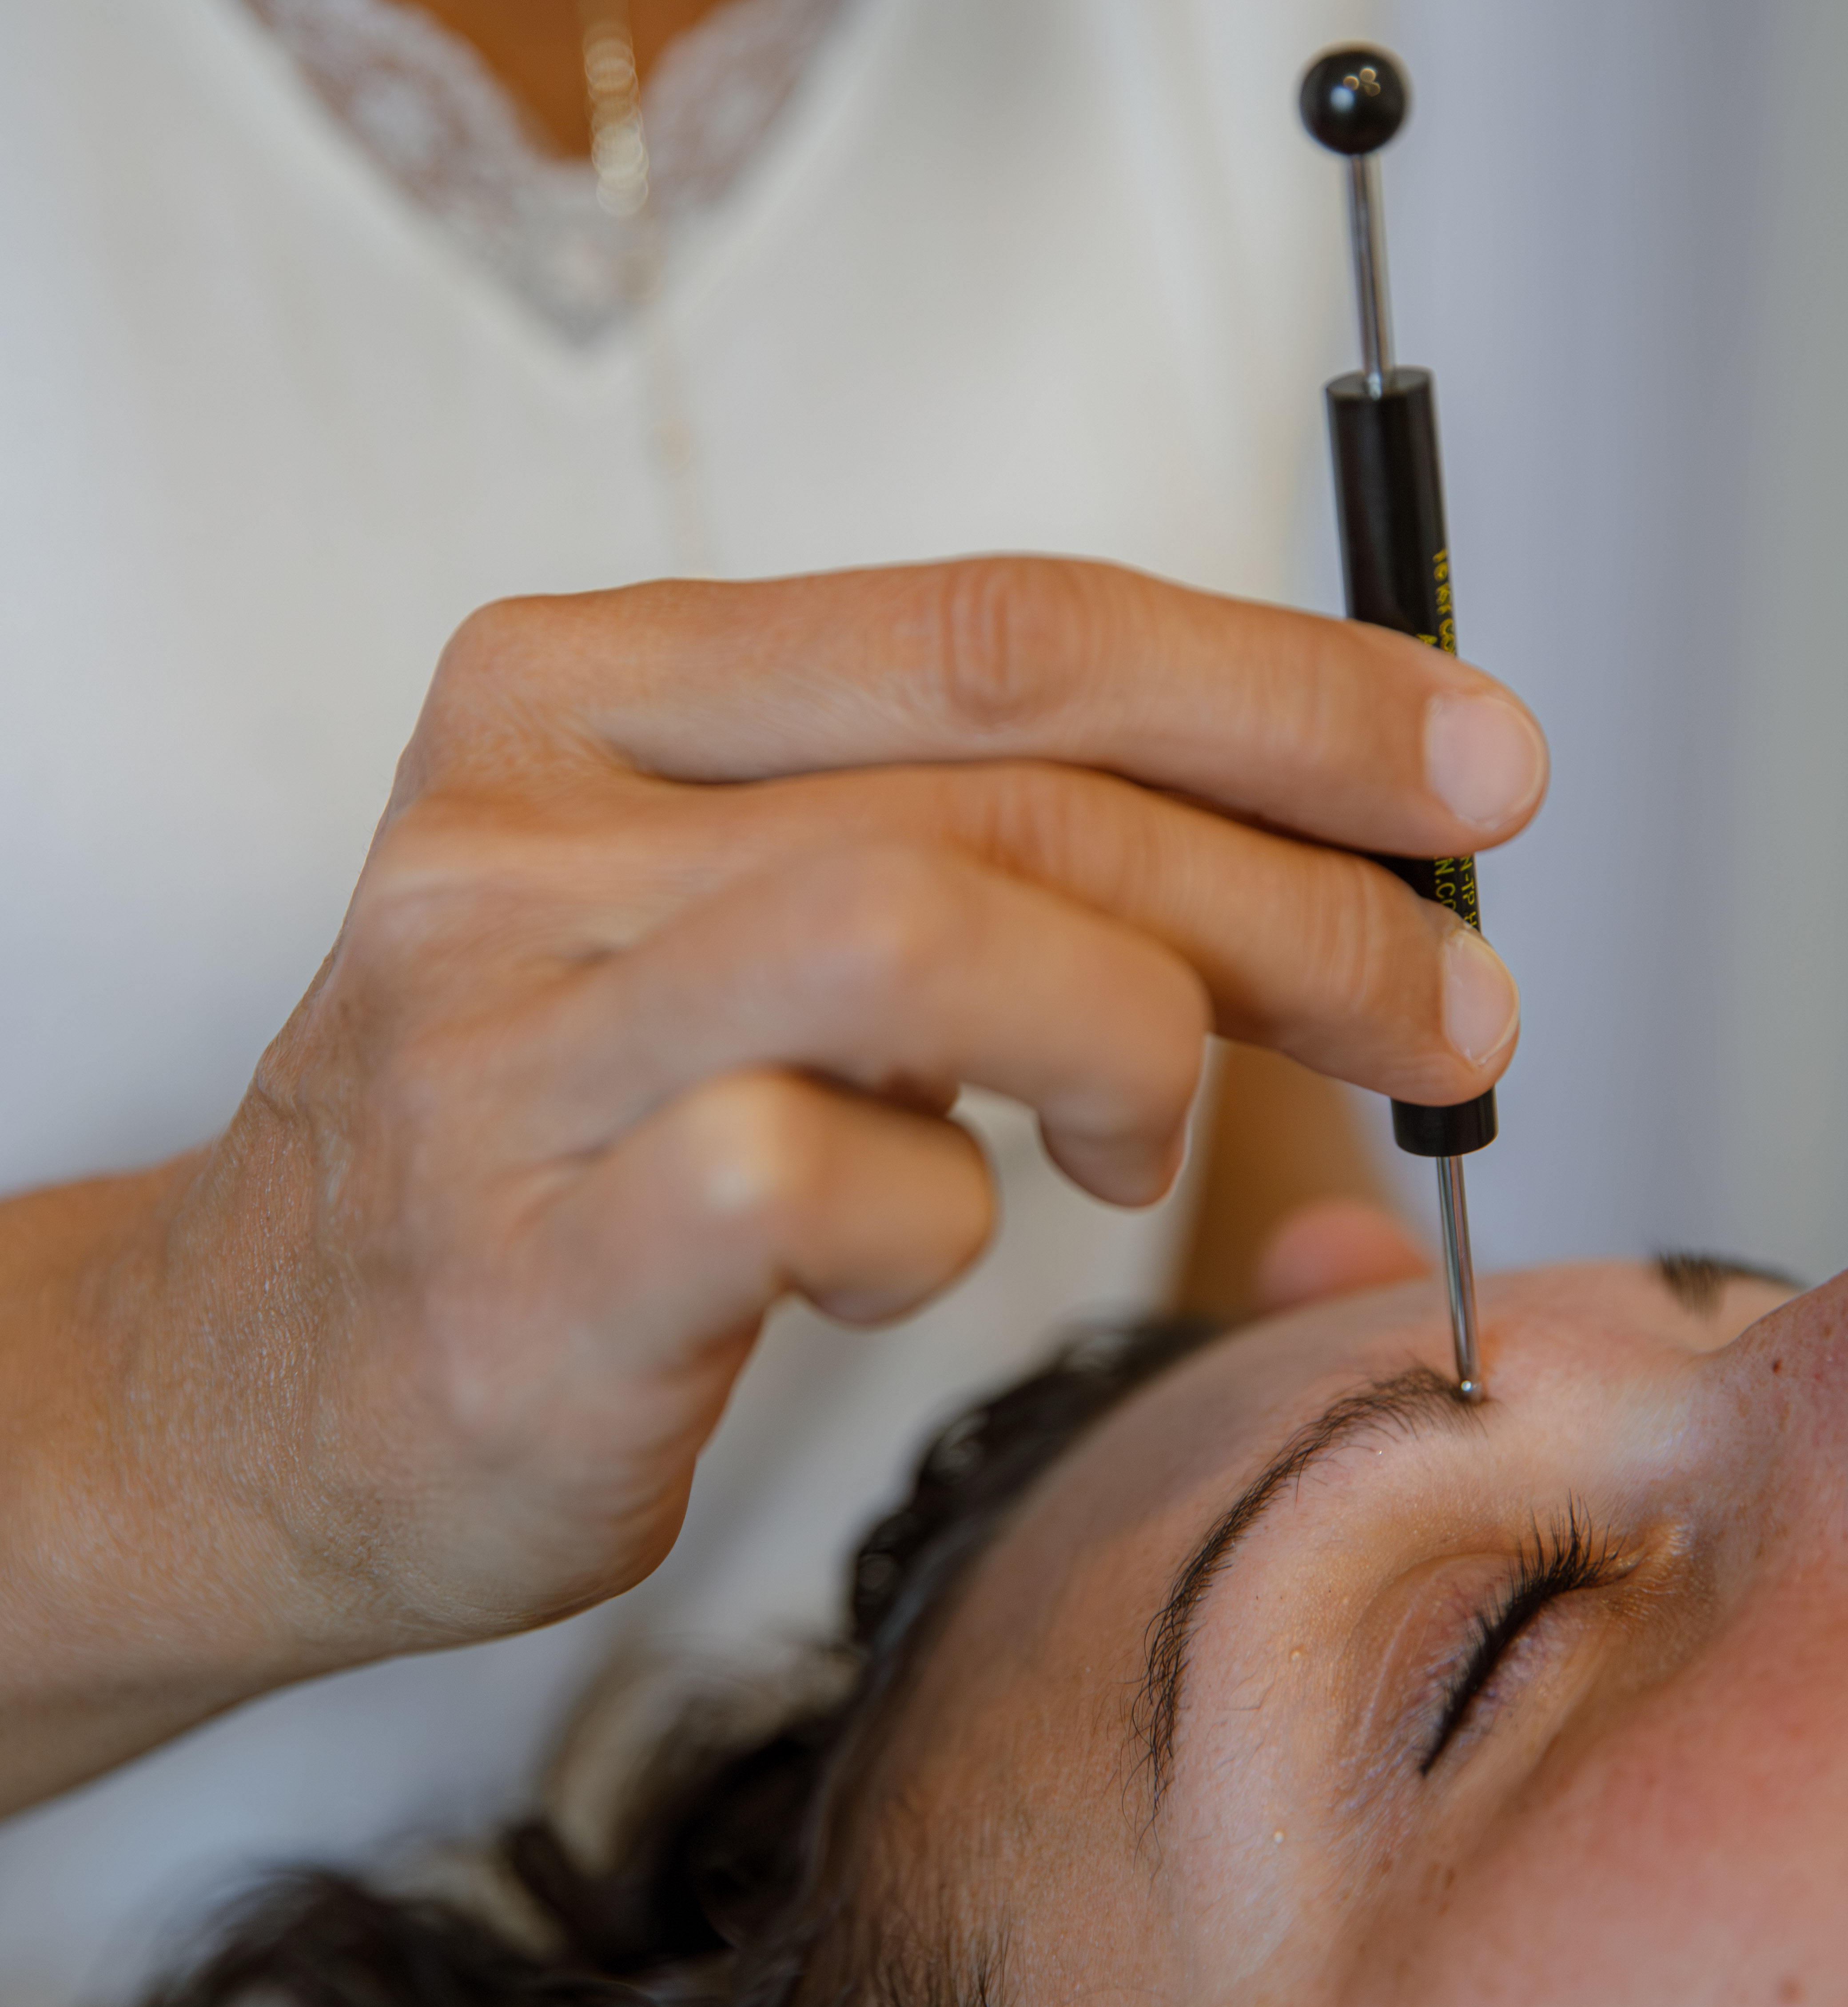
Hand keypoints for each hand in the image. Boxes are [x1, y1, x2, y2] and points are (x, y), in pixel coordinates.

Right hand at [3, 559, 1545, 1803]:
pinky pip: (834, 1184)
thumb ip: (950, 838)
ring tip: (1155, 1141)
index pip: (999, 625)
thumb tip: (1305, 840)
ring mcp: (513, 1039)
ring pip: (934, 929)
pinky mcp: (530, 1257)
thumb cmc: (545, 1133)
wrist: (242, 1381)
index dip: (1276, 687)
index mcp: (580, 688)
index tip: (1467, 761)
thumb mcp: (715, 913)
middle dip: (1298, 889)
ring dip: (1142, 1037)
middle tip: (1448, 1005)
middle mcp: (526, 826)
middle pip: (1010, 777)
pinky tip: (914, 1251)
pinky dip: (944, 1230)